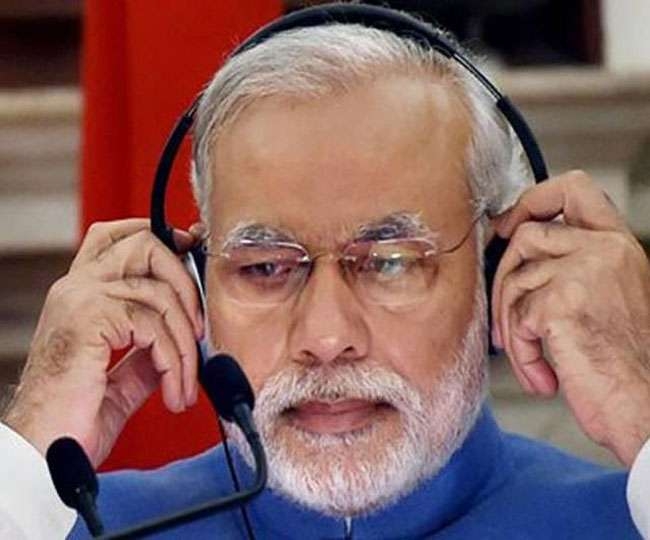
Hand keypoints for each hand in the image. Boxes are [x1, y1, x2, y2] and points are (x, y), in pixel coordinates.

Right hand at [2, 219, 203, 465]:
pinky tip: (174, 393)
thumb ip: (148, 352)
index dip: (160, 236)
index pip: (117, 237)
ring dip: (186, 345)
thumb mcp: (123, 378)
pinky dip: (174, 362)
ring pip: (160, 293)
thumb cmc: (73, 419)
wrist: (44, 454)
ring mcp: (81, 298)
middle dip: (187, 282)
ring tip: (185, 384)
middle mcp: (77, 287)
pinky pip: (153, 326)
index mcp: (81, 294)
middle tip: (200, 330)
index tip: (191, 248)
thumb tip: (183, 340)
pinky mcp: (89, 318)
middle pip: (145, 244)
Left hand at [491, 170, 649, 466]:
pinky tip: (543, 376)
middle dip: (503, 278)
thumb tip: (513, 247)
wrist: (646, 407)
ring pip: (514, 280)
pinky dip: (522, 353)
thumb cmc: (625, 364)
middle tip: (506, 321)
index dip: (531, 200)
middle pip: (525, 235)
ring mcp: (584, 272)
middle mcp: (605, 250)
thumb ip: (574, 265)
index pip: (573, 188)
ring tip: (530, 357)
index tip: (507, 226)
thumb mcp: (607, 297)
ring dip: (512, 326)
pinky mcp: (562, 302)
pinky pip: (516, 318)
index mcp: (618, 245)